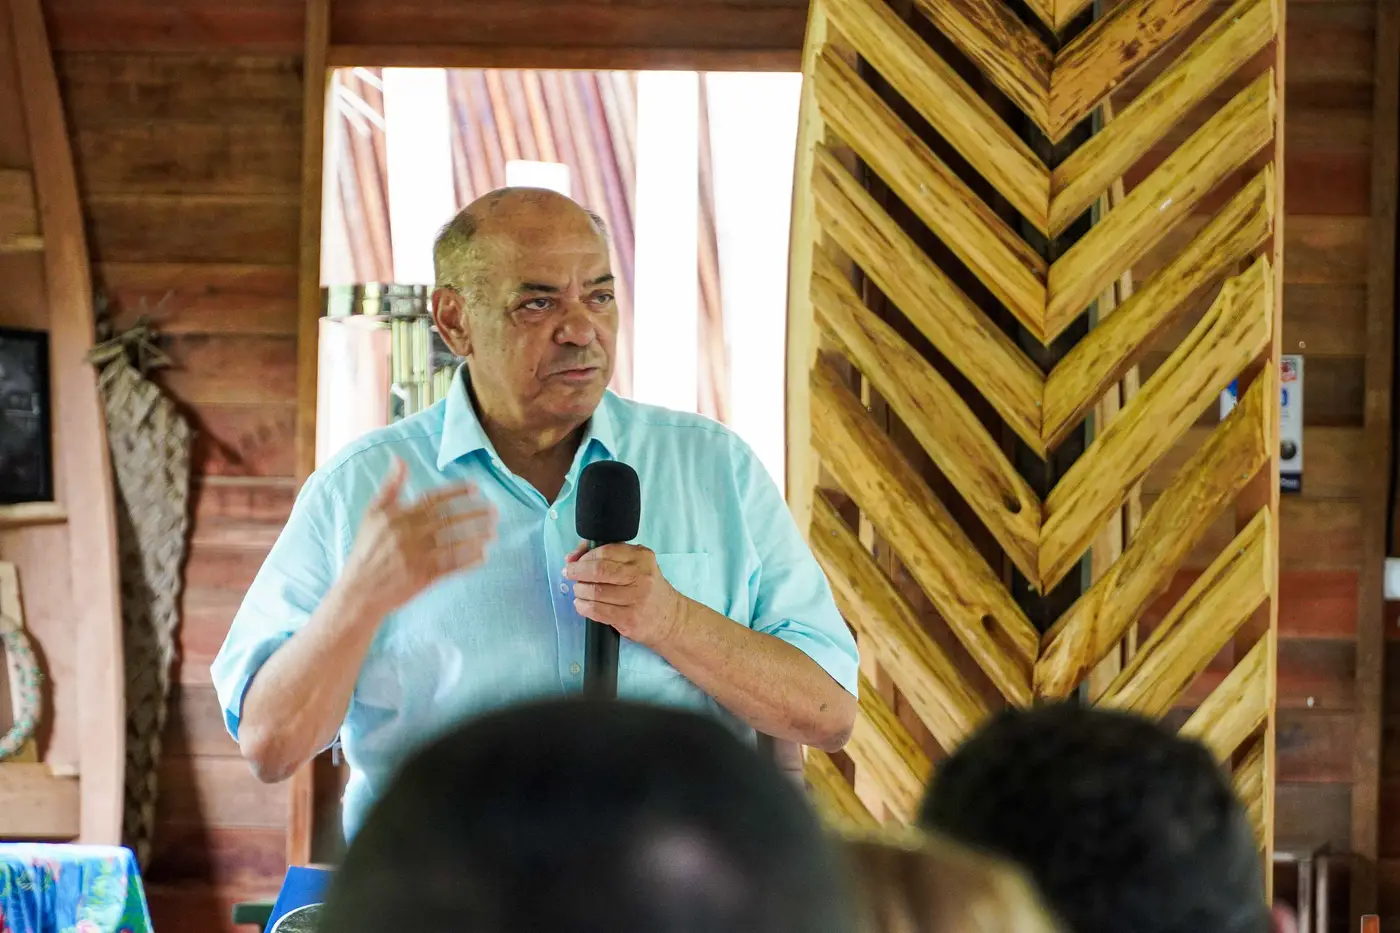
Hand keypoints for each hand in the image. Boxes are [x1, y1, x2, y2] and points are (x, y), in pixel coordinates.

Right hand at [342, 457, 497, 619]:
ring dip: (476, 536)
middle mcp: (410, 534)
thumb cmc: (366, 549)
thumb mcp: (372, 513)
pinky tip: (483, 555)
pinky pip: (451, 566)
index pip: (434, 499)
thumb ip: (390, 486)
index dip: (456, 492)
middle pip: (449, 520)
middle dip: (474, 514)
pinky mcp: (423, 576)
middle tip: (494, 511)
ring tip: (494, 532)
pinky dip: (468, 560)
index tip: (476, 488)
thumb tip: (399, 458)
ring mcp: (418, 556)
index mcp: (399, 516)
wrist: (359, 590)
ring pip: (454, 542)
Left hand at [563, 543, 685, 647]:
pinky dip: (583, 606)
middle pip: (599, 571)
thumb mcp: (636, 565)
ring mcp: (636, 599)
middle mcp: (641, 576)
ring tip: (579, 591)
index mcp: (642, 557)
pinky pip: (597, 610)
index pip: (605, 551)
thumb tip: (572, 557)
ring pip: (595, 591)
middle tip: (570, 575)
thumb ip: (607, 555)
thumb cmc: (648, 589)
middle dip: (577, 572)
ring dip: (580, 590)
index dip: (584, 556)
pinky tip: (582, 604)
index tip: (574, 561)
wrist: (670, 618)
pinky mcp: (629, 618)